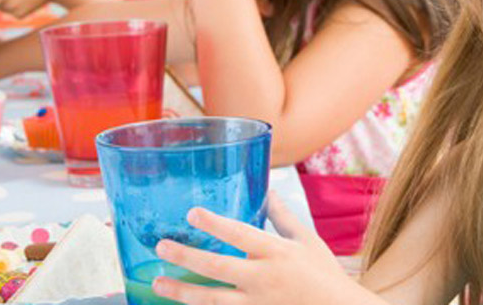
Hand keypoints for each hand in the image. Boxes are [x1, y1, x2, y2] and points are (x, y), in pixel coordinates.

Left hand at [153, 193, 356, 304]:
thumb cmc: (324, 274)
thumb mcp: (307, 240)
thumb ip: (283, 216)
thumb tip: (268, 190)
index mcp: (277, 252)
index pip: (240, 234)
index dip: (214, 224)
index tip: (192, 213)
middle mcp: (264, 278)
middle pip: (217, 268)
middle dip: (185, 257)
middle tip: (161, 246)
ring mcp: (257, 304)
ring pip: (212, 299)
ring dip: (182, 291)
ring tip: (158, 282)